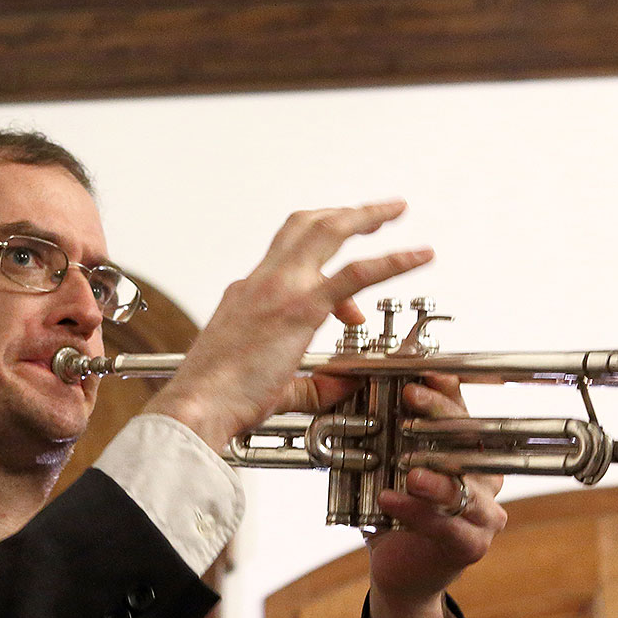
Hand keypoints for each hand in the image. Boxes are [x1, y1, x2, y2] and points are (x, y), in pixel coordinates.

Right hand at [144, 201, 431, 450]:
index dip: (324, 269)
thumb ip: (314, 385)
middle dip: (343, 213)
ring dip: (365, 216)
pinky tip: (419, 257)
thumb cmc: (219, 401)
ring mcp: (280, 288)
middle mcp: (261, 282)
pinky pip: (357, 274)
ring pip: (328, 230)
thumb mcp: (272, 387)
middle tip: (376, 213)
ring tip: (395, 211)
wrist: (198, 405)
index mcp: (247, 295)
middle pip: (304, 225)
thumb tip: (347, 384)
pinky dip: (393, 260)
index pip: (288, 262)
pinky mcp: (300, 307)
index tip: (349, 308)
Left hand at [365, 374, 506, 617]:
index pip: (464, 412)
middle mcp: (487, 479)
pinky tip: (388, 501)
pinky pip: (445, 525)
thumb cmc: (399, 512)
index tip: (420, 368)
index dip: (445, 389)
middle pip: (470, 441)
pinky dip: (414, 512)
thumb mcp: (393, 468)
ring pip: (464, 488)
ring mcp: (485, 514)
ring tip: (409, 469)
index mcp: (471, 454)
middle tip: (409, 397)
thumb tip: (366, 388)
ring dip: (436, 476)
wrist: (401, 570)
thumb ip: (391, 435)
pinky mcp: (471, 545)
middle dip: (440, 415)